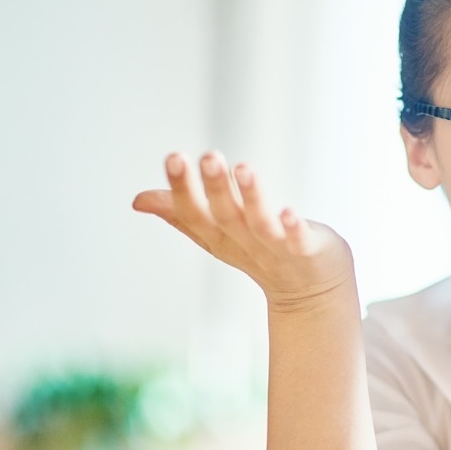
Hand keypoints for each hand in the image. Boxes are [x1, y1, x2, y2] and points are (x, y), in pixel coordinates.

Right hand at [133, 152, 354, 313]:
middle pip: (225, 216)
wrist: (312, 293)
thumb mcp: (216, 234)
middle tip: (208, 156)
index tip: (173, 157)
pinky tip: (289, 211)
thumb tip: (138, 200)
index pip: (194, 213)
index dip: (182, 189)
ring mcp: (276, 249)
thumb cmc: (262, 253)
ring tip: (244, 168)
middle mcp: (244, 242)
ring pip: (260, 223)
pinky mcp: (307, 252)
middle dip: (216, 187)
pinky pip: (299, 241)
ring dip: (252, 198)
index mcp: (219, 236)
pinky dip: (293, 228)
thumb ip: (181, 214)